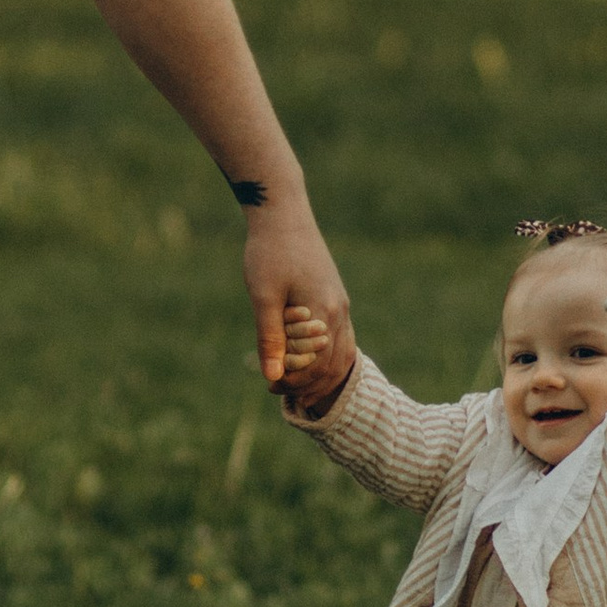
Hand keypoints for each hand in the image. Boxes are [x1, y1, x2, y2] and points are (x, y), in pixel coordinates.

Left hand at [243, 192, 350, 392]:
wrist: (282, 214)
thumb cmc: (269, 253)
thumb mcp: (263, 297)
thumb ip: (270, 338)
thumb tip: (272, 377)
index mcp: (325, 313)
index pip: (318, 367)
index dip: (296, 383)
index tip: (272, 388)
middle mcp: (339, 311)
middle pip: (335, 364)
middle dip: (310, 384)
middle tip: (280, 393)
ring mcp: (340, 303)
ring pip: (342, 352)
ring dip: (321, 373)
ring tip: (296, 385)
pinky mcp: (334, 295)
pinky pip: (341, 336)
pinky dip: (328, 356)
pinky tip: (309, 360)